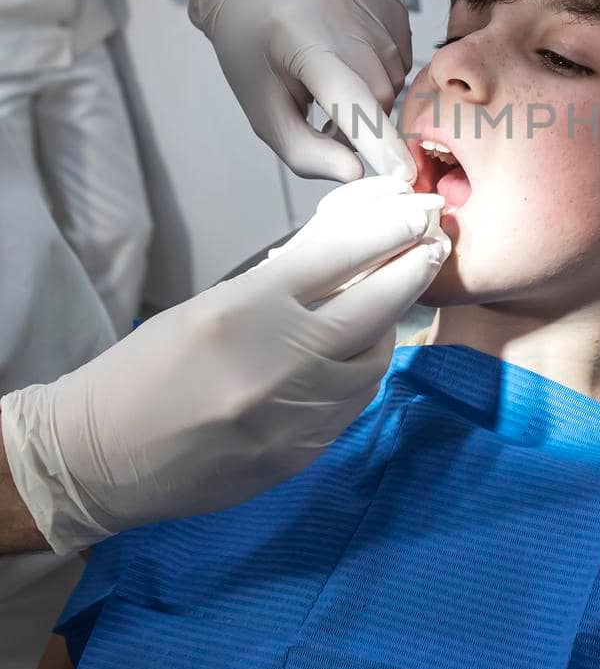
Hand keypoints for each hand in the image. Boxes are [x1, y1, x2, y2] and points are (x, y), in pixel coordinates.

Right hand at [0, 177, 447, 554]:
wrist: (97, 461)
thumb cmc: (144, 369)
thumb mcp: (207, 305)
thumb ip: (280, 280)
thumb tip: (348, 243)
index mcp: (242, 311)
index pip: (337, 255)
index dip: (386, 226)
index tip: (414, 207)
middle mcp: (276, 363)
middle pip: (376, 306)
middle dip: (411, 268)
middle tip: (432, 244)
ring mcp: (293, 418)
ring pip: (374, 361)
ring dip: (387, 326)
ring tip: (387, 302)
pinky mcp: (299, 458)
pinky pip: (353, 406)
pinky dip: (360, 374)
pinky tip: (356, 355)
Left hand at [188, 0, 416, 182]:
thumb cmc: (255, 56)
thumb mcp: (264, 113)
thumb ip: (305, 152)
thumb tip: (356, 174)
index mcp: (296, 36)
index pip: (345, 93)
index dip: (373, 136)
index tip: (401, 175)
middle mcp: (335, 6)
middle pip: (378, 92)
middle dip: (364, 120)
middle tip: (329, 118)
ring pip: (396, 74)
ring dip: (373, 93)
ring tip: (337, 78)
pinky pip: (404, 48)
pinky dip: (383, 63)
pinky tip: (352, 50)